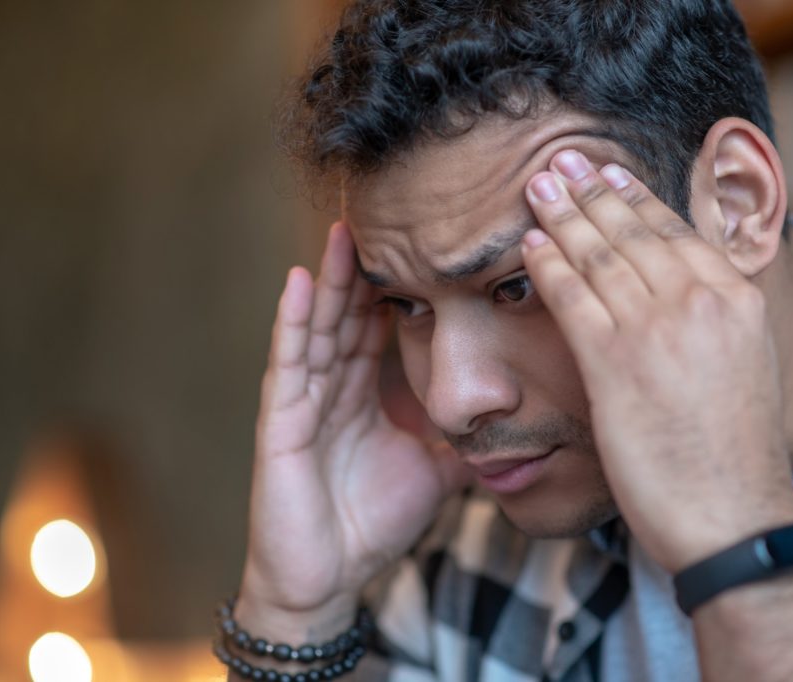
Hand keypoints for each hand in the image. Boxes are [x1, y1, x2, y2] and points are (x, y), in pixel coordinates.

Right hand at [239, 222, 468, 618]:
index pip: (380, 328)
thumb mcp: (434, 472)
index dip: (395, 288)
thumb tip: (512, 424)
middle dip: (363, 268)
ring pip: (320, 328)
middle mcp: (332, 390)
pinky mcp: (280, 423)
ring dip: (331, 280)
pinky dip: (294, 323)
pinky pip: (289, 365)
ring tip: (344, 231)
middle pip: (350, 315)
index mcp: (364, 396)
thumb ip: (463, 443)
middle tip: (380, 215)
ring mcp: (303, 403)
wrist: (331, 578)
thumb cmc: (373, 524)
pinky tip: (302, 282)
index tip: (420, 244)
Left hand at [521, 151, 792, 572]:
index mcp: (736, 299)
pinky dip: (548, 264)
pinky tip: (530, 243)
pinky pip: (572, 296)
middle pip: (633, 231)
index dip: (634, 198)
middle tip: (561, 159)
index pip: (676, 232)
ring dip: (563, 214)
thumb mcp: (741, 365)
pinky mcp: (615, 361)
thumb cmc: (731, 452)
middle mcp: (699, 300)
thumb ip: (711, 321)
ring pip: (599, 254)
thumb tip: (681, 296)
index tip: (609, 173)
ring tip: (537, 185)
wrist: (733, 514)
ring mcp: (656, 327)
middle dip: (591, 190)